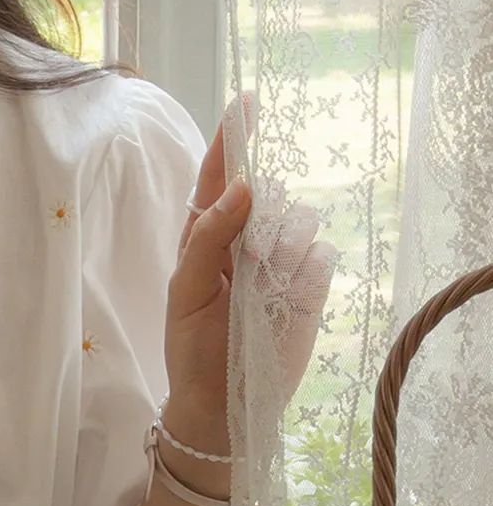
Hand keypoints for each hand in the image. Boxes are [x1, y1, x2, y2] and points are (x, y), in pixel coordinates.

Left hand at [163, 93, 336, 454]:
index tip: (246, 103)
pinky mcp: (308, 284)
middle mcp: (246, 239)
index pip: (219, 177)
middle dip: (262, 214)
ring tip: (265, 283)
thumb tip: (243, 187)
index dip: (231, 140)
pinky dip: (307, 270)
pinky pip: (321, 254)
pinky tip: (289, 295)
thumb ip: (208, 236)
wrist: (223, 401)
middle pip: (269, 191)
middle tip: (248, 258)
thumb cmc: (192, 344)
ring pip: (300, 218)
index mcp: (207, 235)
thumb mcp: (184, 290)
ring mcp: (280, 261)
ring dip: (284, 245)